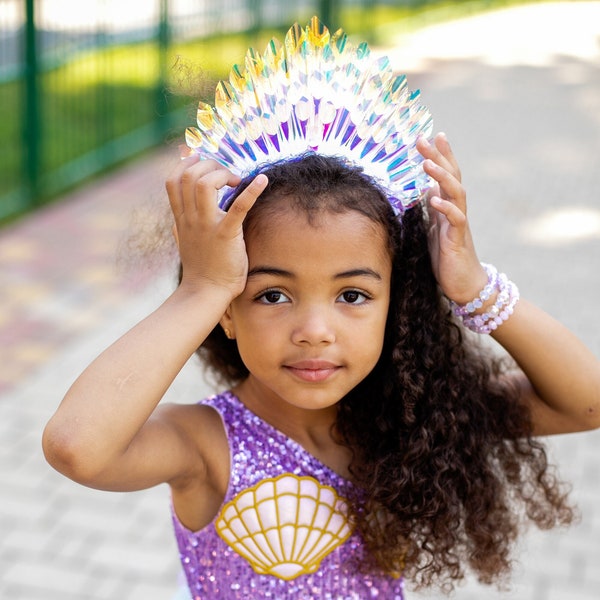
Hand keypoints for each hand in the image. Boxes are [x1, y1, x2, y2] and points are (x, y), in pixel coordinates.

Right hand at [165, 156, 267, 298]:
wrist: (206, 292)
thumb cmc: (201, 268)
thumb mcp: (184, 242)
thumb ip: (181, 225)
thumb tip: (179, 215)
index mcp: (181, 218)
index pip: (173, 180)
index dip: (186, 163)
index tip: (201, 159)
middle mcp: (190, 218)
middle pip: (188, 176)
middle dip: (208, 166)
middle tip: (226, 175)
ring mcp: (206, 226)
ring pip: (204, 184)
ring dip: (222, 174)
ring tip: (237, 180)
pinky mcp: (225, 235)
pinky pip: (238, 207)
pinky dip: (252, 191)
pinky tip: (263, 180)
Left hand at [417, 133, 486, 303]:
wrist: (464, 285)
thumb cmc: (447, 258)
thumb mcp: (433, 230)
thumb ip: (431, 210)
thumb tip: (424, 191)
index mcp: (448, 207)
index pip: (446, 176)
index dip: (440, 155)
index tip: (430, 135)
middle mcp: (456, 211)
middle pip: (451, 177)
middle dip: (439, 157)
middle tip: (425, 138)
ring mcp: (458, 224)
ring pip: (455, 193)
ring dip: (442, 177)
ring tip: (427, 163)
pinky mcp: (458, 240)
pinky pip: (455, 220)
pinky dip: (445, 208)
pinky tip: (433, 199)